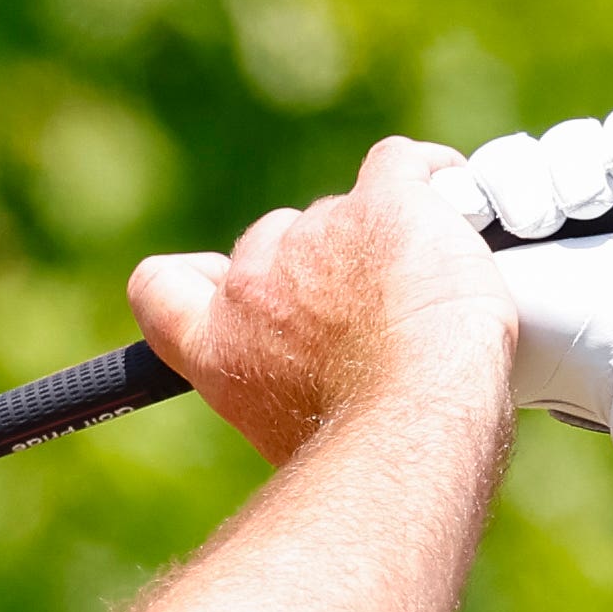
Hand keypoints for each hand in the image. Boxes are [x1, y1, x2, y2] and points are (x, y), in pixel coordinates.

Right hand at [127, 131, 516, 465]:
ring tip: (431, 286)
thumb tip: (314, 390)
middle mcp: (255, 286)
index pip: (160, 288)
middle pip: (272, 242)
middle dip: (318, 265)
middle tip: (374, 309)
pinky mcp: (383, 204)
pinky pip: (401, 164)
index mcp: (218, 347)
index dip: (191, 278)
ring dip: (382, 236)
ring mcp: (317, 236)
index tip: (226, 285)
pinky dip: (430, 177)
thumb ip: (281, 389)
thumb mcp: (291, 437)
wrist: (416, 420)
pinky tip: (452, 202)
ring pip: (345, 213)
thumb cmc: (368, 447)